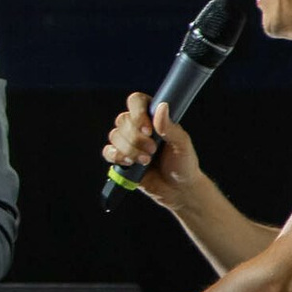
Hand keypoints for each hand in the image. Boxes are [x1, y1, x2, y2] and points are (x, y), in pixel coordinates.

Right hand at [103, 94, 205, 210]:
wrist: (178, 190)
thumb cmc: (184, 164)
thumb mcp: (182, 144)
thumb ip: (170, 127)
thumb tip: (161, 107)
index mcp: (153, 117)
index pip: (136, 101)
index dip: (137, 113)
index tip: (148, 130)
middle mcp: (137, 126)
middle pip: (122, 120)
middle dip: (137, 138)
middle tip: (153, 150)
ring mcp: (128, 142)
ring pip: (114, 136)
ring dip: (130, 150)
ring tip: (146, 161)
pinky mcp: (120, 158)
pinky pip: (108, 152)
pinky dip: (117, 157)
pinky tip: (130, 163)